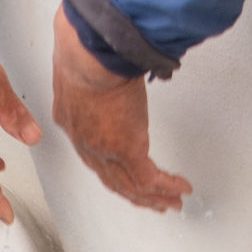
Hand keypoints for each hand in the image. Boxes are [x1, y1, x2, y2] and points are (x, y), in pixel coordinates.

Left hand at [46, 10, 191, 213]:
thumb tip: (114, 60)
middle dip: (133, 193)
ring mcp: (104, 149)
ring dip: (152, 198)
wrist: (89, 54)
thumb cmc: (86, 47)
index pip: (92, 153)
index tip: (125, 173)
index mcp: (71, 119)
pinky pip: (149, 179)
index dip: (110, 167)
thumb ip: (99, 69)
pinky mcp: (126, 150)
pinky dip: (167, 187)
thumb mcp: (86, 62)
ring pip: (129, 186)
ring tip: (170, 203)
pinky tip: (180, 190)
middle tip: (151, 202)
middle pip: (110, 178)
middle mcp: (84, 140)